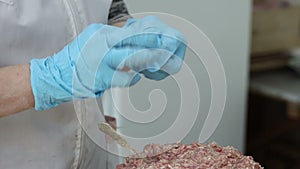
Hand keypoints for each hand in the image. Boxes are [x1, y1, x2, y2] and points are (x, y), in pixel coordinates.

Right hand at [30, 16, 186, 109]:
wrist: (58, 74)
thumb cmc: (78, 56)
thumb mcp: (94, 37)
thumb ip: (113, 37)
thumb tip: (132, 37)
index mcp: (102, 34)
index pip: (129, 32)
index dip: (147, 34)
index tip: (160, 36)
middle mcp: (103, 46)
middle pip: (133, 43)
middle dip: (152, 45)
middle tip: (166, 48)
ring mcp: (102, 62)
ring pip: (130, 59)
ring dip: (146, 60)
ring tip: (157, 62)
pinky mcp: (102, 78)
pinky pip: (123, 78)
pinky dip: (133, 78)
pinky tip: (137, 77)